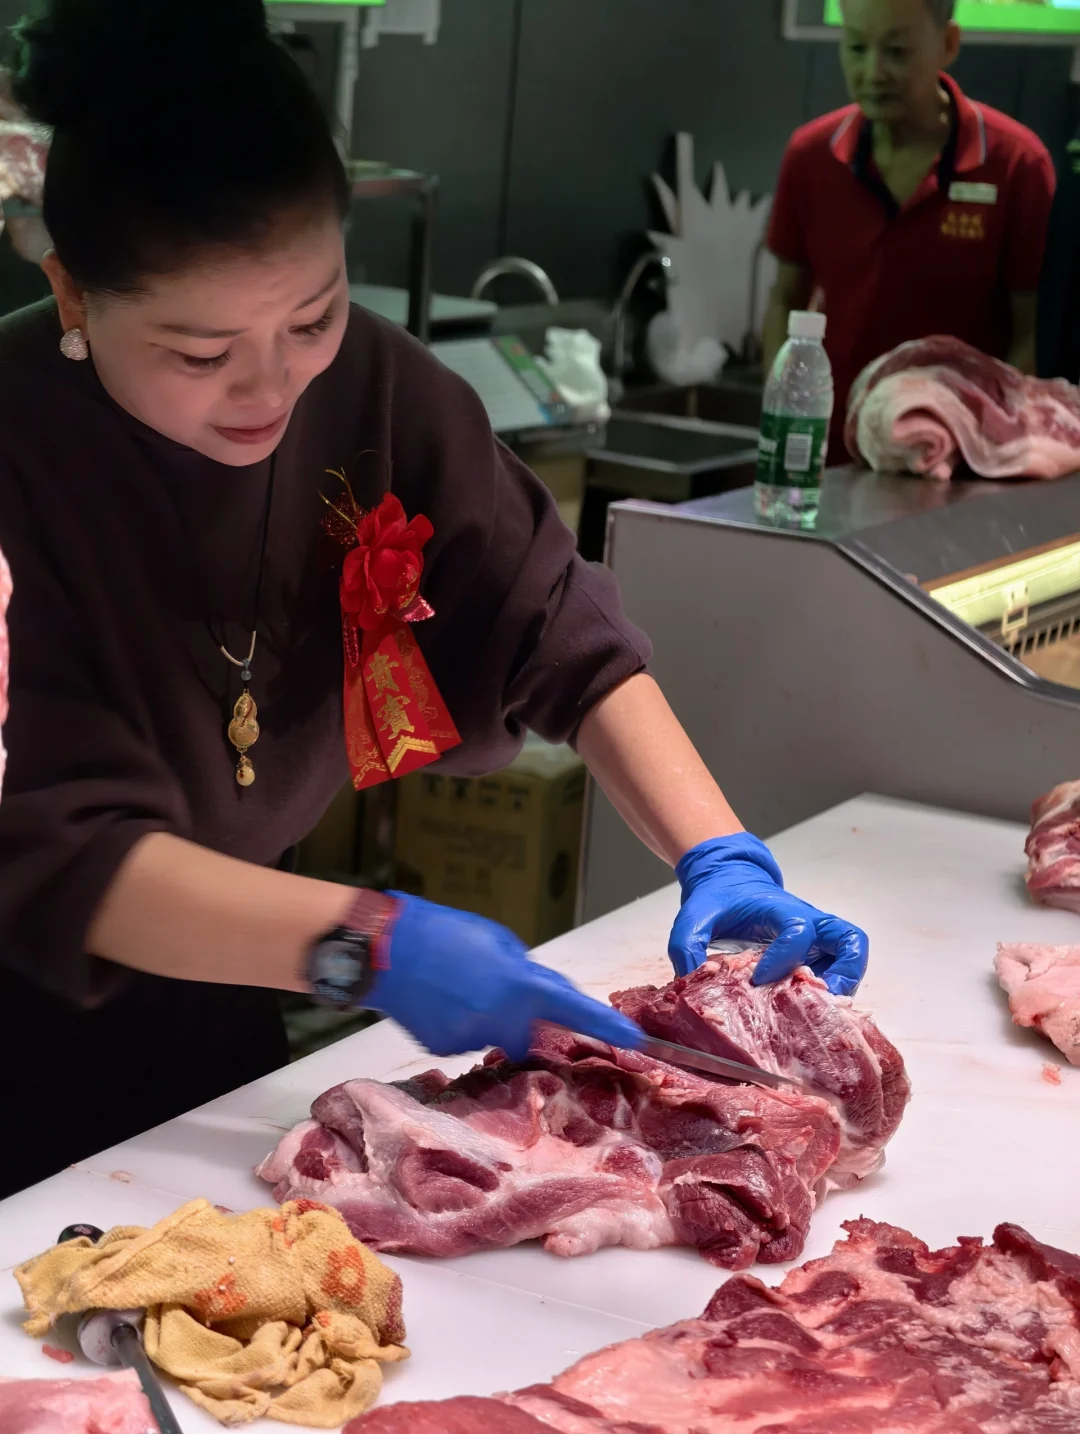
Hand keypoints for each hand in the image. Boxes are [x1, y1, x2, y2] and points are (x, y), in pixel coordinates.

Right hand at [370, 894, 642, 1060]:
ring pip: (494, 1034)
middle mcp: (501, 1019)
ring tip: (456, 984)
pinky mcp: (444, 1048)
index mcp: (521, 985)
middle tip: (497, 989)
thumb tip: (538, 991)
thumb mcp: (497, 940)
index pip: (576, 1010)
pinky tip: (439, 999)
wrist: (385, 949)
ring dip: (487, 1017)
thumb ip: (525, 971)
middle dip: (523, 1020)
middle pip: (530, 1034)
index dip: (608, 1027)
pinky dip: (459, 1023)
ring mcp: (472, 1038)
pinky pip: (465, 1038)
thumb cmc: (442, 931)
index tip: (635, 1041)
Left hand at [668, 835, 867, 996]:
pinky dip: (835, 985)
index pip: (797, 930)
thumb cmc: (717, 900)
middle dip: (842, 973)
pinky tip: (811, 1005)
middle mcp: (807, 921)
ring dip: (846, 981)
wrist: (729, 882)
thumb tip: (691, 982)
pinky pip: (840, 965)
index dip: (784, 957)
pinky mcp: (815, 951)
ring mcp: (816, 937)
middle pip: (849, 939)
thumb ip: (687, 946)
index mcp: (780, 909)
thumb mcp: (694, 917)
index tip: (758, 980)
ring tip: (824, 1008)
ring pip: (852, 953)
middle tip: (819, 1001)